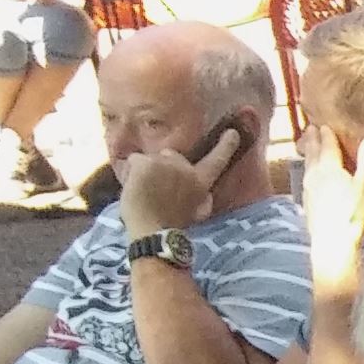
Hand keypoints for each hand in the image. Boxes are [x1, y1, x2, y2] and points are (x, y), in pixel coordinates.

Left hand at [115, 124, 241, 233]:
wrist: (153, 232)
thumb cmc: (173, 225)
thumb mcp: (197, 211)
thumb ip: (198, 194)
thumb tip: (203, 191)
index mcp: (200, 182)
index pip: (216, 160)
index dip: (225, 146)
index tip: (232, 132)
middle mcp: (186, 169)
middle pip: (170, 155)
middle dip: (163, 166)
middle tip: (156, 189)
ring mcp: (166, 164)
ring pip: (149, 158)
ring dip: (144, 172)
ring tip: (144, 193)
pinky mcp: (147, 164)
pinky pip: (134, 161)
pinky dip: (130, 172)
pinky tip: (134, 188)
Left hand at [302, 131, 363, 306]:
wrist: (336, 251)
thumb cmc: (355, 217)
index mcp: (329, 167)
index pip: (326, 141)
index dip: (327, 131)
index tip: (326, 122)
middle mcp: (314, 176)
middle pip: (312, 151)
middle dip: (313, 138)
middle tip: (313, 128)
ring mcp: (309, 192)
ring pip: (307, 166)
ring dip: (310, 155)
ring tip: (311, 148)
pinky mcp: (309, 207)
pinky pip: (308, 182)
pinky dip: (312, 173)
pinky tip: (315, 179)